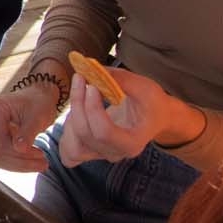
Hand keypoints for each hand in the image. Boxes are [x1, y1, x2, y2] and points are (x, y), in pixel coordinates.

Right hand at [0, 82, 57, 171]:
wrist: (35, 98)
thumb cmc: (37, 103)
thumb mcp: (38, 116)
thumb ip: (28, 132)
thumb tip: (20, 149)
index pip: (0, 143)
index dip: (20, 155)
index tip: (41, 156)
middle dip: (20, 162)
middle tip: (43, 163)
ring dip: (17, 165)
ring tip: (37, 162)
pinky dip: (12, 162)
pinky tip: (27, 159)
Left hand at [58, 69, 205, 166]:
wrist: (156, 116)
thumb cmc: (152, 102)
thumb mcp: (144, 87)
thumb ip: (119, 79)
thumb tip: (90, 68)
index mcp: (132, 143)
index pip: (104, 132)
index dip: (92, 108)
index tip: (91, 85)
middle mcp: (115, 153)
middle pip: (85, 134)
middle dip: (78, 103)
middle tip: (81, 78)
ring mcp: (101, 154)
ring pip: (72, 145)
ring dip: (70, 116)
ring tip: (80, 94)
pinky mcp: (91, 151)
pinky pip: (69, 153)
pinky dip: (66, 134)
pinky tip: (75, 114)